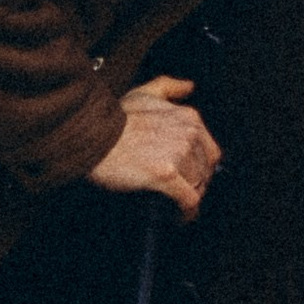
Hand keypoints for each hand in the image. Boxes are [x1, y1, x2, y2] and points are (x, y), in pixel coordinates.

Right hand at [85, 75, 220, 214]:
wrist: (93, 135)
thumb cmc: (115, 118)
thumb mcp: (144, 93)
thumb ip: (169, 87)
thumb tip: (188, 87)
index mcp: (188, 118)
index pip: (210, 152)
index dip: (202, 168)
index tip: (192, 177)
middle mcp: (188, 134)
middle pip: (205, 171)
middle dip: (195, 185)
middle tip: (181, 194)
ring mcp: (179, 155)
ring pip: (197, 186)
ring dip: (188, 198)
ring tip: (175, 205)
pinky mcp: (167, 175)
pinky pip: (189, 200)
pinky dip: (186, 212)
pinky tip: (179, 217)